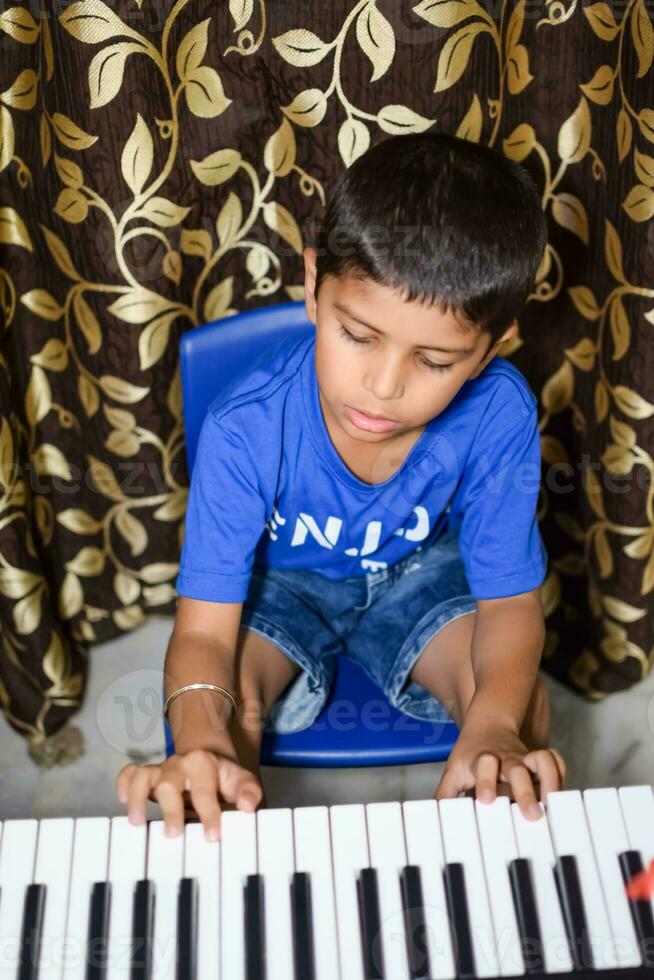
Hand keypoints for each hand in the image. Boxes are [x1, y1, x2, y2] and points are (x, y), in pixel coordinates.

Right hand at [116, 748, 262, 841]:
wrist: (210, 762)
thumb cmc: (224, 780)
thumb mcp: (242, 782)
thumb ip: (249, 792)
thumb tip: (247, 806)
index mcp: (205, 764)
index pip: (205, 790)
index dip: (209, 814)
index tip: (213, 836)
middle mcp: (181, 764)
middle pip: (169, 783)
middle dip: (170, 810)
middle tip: (174, 835)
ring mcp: (162, 769)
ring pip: (143, 776)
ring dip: (138, 798)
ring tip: (137, 823)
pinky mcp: (148, 775)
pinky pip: (129, 773)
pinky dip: (123, 785)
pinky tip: (122, 801)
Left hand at [435, 721, 565, 820]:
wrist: (488, 724)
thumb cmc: (470, 756)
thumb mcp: (453, 771)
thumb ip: (445, 795)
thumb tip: (434, 819)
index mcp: (483, 761)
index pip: (484, 766)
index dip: (486, 782)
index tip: (486, 800)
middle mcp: (507, 759)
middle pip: (517, 769)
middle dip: (525, 791)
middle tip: (531, 814)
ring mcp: (525, 759)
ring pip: (543, 761)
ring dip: (550, 781)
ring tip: (552, 807)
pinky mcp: (540, 762)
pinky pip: (556, 762)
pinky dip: (560, 775)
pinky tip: (560, 796)